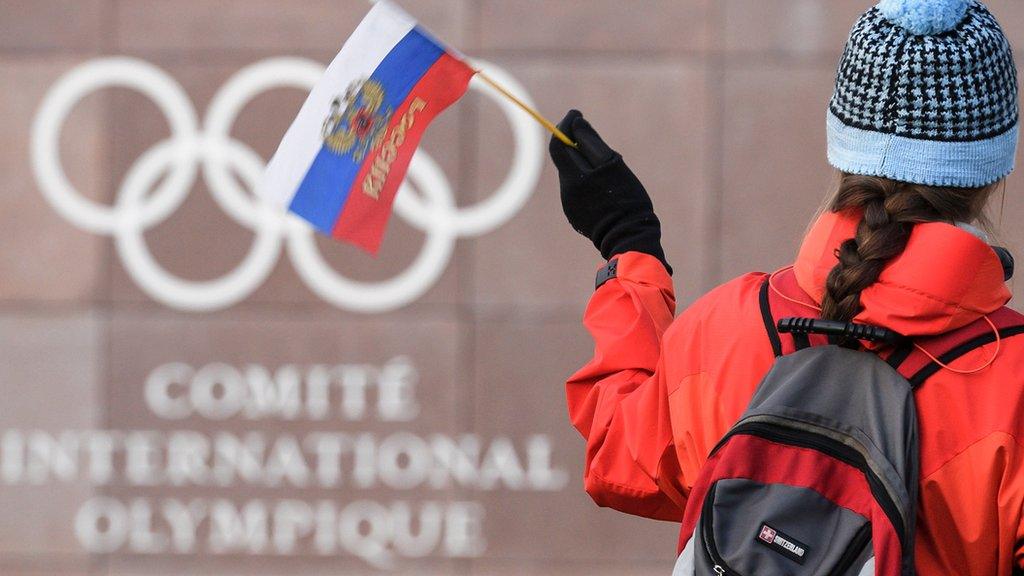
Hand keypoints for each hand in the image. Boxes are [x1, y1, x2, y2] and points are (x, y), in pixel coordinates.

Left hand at [548, 110, 670, 273]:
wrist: (629, 238)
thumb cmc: (628, 200)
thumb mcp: (616, 167)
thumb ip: (594, 145)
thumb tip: (576, 123)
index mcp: (579, 175)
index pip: (563, 142)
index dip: (568, 125)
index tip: (576, 114)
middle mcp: (570, 187)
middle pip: (563, 155)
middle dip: (571, 140)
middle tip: (581, 129)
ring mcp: (570, 201)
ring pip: (570, 171)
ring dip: (580, 162)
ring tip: (603, 167)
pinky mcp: (572, 211)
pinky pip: (574, 188)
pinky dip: (583, 180)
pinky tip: (601, 188)